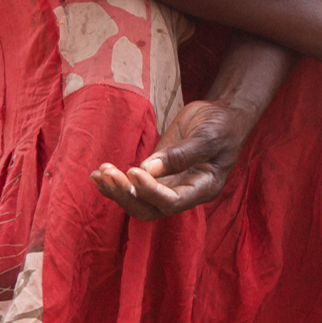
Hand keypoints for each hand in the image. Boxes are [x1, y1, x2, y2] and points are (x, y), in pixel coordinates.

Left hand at [89, 98, 257, 220]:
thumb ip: (181, 154)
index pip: (171, 202)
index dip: (150, 191)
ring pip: (138, 201)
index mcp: (202, 189)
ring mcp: (169, 185)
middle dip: (126, 194)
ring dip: (116, 190)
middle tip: (109, 175)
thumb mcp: (207, 136)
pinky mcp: (157, 173)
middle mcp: (184, 193)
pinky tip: (98, 174)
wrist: (223, 114)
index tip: (133, 171)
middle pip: (149, 208)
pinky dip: (115, 182)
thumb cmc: (222, 125)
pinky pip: (133, 185)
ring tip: (99, 174)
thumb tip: (148, 168)